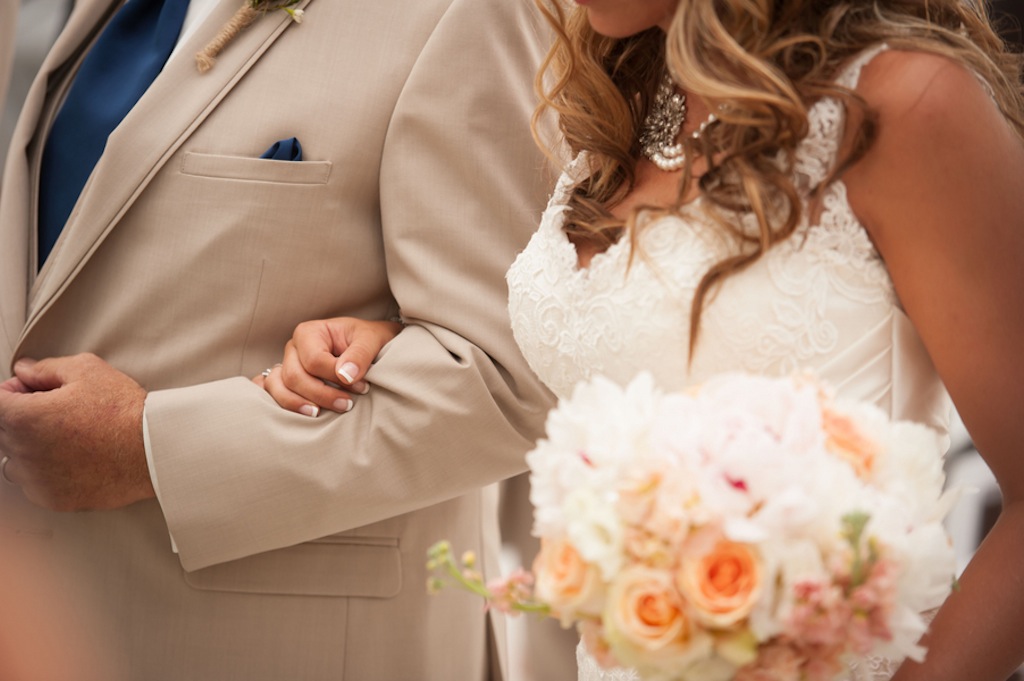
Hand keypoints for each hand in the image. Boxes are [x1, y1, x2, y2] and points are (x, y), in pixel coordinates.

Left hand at [0, 354, 152, 510]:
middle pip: (3, 431)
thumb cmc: (124, 411)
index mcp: (25, 418)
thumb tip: (24, 371)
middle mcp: (24, 452)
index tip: (31, 390)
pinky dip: (46, 473)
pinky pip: (34, 485)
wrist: (154, 449)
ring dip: (30, 448)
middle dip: (23, 417)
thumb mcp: (88, 370)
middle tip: (58, 410)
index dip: (12, 392)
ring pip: (15, 462)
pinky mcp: (54, 499)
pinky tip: (74, 458)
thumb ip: (46, 368)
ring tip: (65, 438)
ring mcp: (37, 479)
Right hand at [254, 317, 402, 415]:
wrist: (369, 347)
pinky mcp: (286, 382)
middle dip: (321, 395)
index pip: (314, 360)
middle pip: (294, 376)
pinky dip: (283, 403)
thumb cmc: (368, 341)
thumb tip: (345, 375)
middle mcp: (293, 348)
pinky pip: (273, 392)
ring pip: (279, 387)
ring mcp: (286, 365)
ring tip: (320, 415)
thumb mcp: (371, 340)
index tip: (362, 387)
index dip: (336, 378)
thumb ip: (360, 355)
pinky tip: (303, 413)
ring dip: (299, 404)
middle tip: (347, 405)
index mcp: (309, 332)